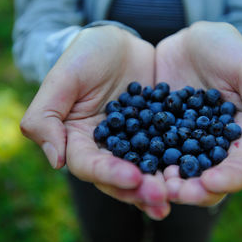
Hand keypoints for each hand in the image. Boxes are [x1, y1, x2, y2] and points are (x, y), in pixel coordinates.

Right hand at [20, 26, 169, 219]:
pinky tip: (194, 173)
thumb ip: (46, 115)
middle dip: (138, 190)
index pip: (88, 165)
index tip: (133, 178)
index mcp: (77, 139)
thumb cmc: (86, 55)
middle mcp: (104, 148)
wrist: (120, 43)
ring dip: (159, 186)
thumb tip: (56, 161)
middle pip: (118, 178)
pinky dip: (178, 164)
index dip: (108, 173)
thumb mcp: (63, 77)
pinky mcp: (156, 136)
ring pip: (143, 172)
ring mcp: (132, 145)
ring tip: (177, 195)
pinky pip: (166, 152)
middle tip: (161, 198)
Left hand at [155, 22, 241, 205]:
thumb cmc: (225, 48)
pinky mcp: (162, 134)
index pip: (241, 167)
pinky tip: (136, 166)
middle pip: (209, 179)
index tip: (208, 183)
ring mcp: (186, 142)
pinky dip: (147, 164)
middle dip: (194, 190)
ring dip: (169, 184)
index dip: (227, 179)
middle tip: (174, 191)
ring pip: (181, 173)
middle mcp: (215, 145)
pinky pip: (155, 154)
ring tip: (155, 183)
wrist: (188, 38)